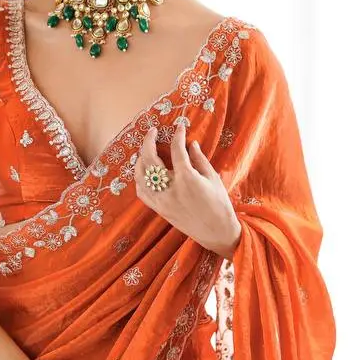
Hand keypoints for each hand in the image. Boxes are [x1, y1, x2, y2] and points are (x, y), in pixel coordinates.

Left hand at [133, 121, 240, 258]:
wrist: (217, 232)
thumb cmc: (219, 205)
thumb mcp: (213, 179)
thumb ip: (199, 159)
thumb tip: (190, 144)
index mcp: (187, 179)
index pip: (177, 150)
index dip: (177, 135)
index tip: (180, 127)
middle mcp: (171, 189)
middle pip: (150, 159)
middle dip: (149, 141)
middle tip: (153, 131)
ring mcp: (162, 200)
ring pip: (141, 175)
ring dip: (140, 159)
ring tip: (145, 149)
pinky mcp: (159, 209)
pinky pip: (142, 192)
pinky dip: (139, 179)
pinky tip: (143, 171)